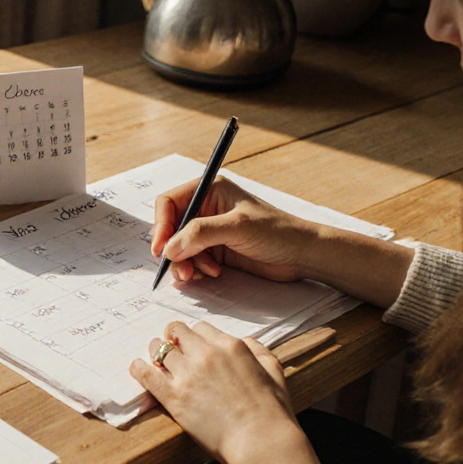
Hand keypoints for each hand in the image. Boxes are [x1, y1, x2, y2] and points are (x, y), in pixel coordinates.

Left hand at [130, 320, 322, 463]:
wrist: (261, 442)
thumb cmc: (272, 412)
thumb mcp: (274, 371)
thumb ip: (259, 351)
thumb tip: (247, 342)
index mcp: (230, 347)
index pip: (201, 328)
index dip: (194, 336)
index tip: (191, 344)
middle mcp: (206, 355)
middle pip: (177, 333)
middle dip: (172, 337)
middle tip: (169, 346)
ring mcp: (188, 375)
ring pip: (159, 350)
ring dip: (155, 351)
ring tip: (154, 357)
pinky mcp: (174, 398)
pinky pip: (147, 375)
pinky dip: (139, 368)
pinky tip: (137, 367)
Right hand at [150, 177, 316, 283]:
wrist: (301, 254)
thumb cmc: (277, 232)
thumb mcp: (237, 227)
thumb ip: (201, 234)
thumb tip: (169, 248)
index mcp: (210, 190)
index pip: (169, 203)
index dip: (161, 225)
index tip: (161, 249)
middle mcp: (206, 208)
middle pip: (171, 228)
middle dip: (173, 250)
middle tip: (181, 270)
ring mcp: (210, 230)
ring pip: (180, 247)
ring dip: (186, 263)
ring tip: (201, 274)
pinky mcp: (216, 250)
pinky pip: (192, 260)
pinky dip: (196, 269)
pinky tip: (212, 273)